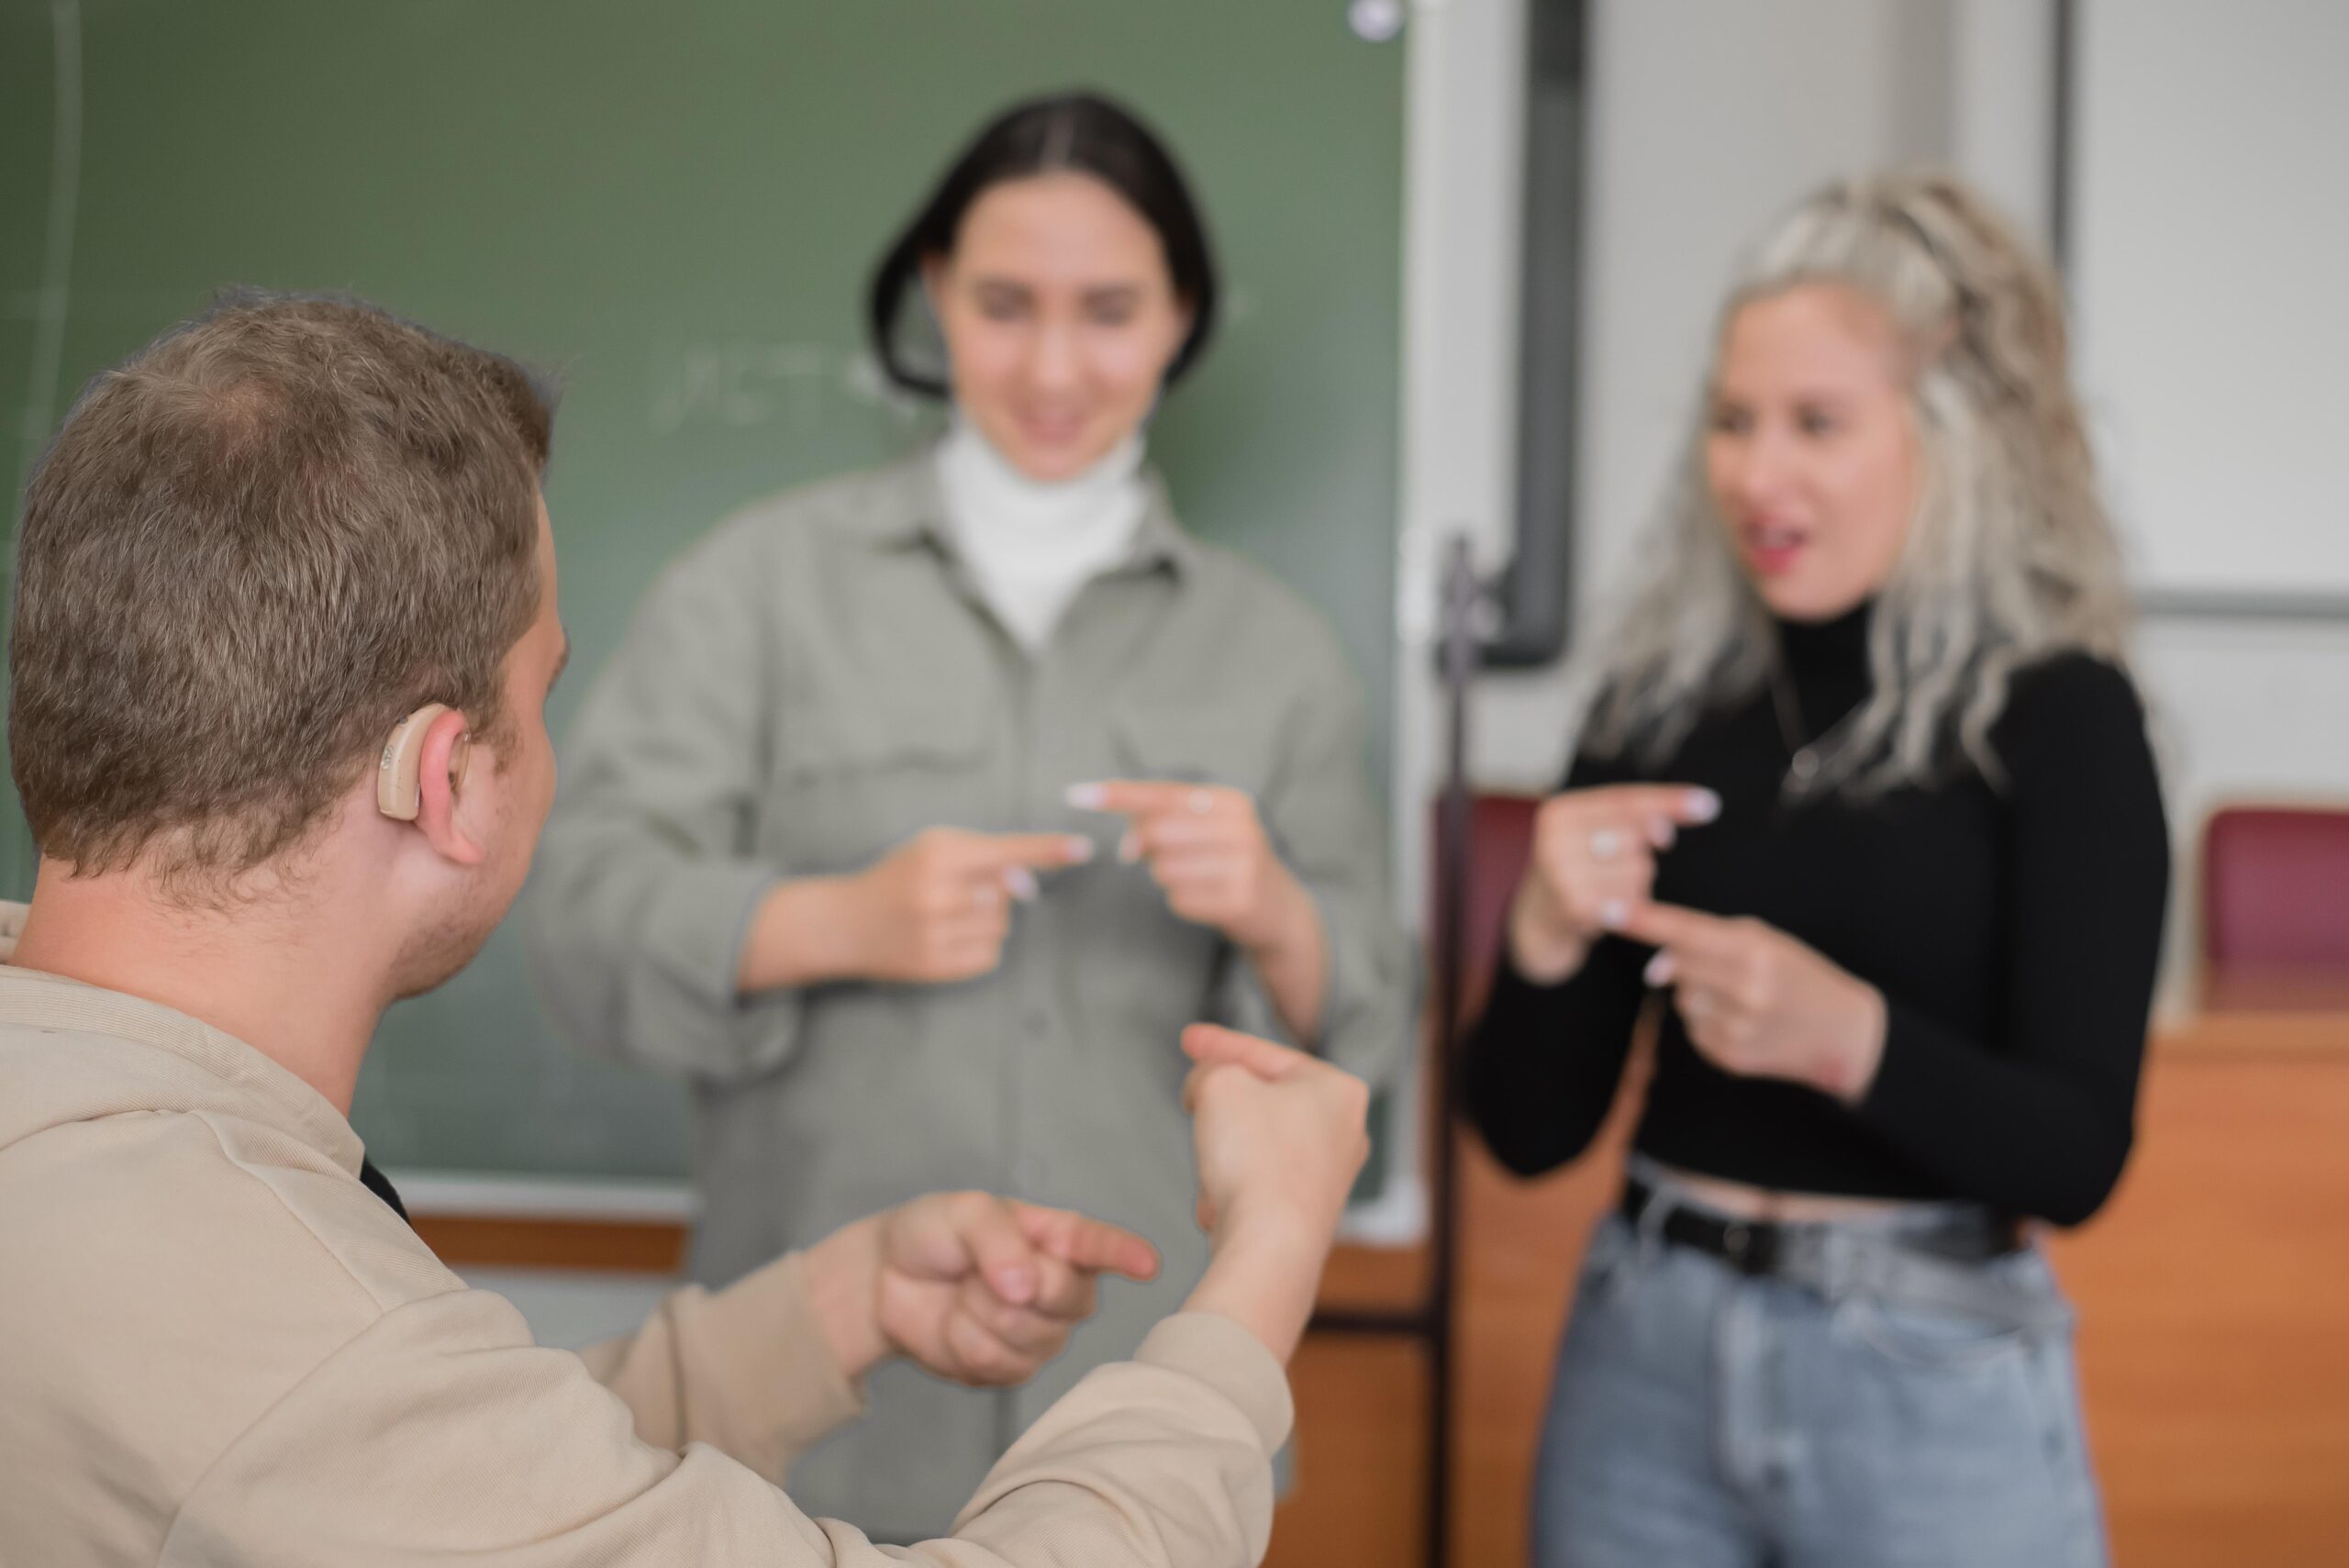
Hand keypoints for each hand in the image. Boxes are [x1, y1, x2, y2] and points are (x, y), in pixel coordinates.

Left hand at [808, 1192, 1159, 1386]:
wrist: (887, 1280)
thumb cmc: (934, 1233)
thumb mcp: (963, 1213)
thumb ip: (998, 1239)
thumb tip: (1025, 1286)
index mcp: (1060, 1239)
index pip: (1101, 1247)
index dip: (1126, 1255)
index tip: (1149, 1264)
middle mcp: (1064, 1287)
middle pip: (1068, 1298)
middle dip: (1015, 1286)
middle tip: (976, 1270)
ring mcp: (1043, 1333)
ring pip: (1032, 1337)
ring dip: (981, 1315)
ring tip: (963, 1293)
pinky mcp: (1014, 1370)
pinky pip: (1002, 1367)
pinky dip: (966, 1346)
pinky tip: (956, 1326)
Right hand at [844, 827, 1095, 984]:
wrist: (846, 922)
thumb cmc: (899, 878)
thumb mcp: (932, 849)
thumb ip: (983, 857)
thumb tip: (1029, 884)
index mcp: (936, 854)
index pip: (1005, 850)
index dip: (1047, 849)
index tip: (1083, 848)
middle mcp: (937, 893)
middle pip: (1008, 892)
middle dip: (995, 891)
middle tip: (958, 891)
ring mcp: (935, 933)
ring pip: (1001, 925)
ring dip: (987, 919)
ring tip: (947, 915)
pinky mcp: (936, 967)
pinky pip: (990, 955)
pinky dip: (979, 945)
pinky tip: (947, 937)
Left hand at [1067, 781, 1312, 956]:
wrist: (1281, 913)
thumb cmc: (1228, 864)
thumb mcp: (1205, 832)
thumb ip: (1161, 824)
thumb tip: (1127, 845)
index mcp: (1230, 802)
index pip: (1162, 793)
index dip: (1117, 794)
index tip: (1074, 794)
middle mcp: (1241, 828)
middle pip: (1156, 832)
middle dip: (1146, 850)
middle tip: (1162, 860)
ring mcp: (1244, 865)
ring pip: (1163, 869)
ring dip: (1166, 879)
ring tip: (1198, 880)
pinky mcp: (1240, 901)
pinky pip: (1178, 900)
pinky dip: (1181, 902)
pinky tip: (1206, 900)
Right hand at [1175, 1025, 1368, 1361]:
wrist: (1269, 1250)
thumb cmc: (1256, 1163)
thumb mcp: (1219, 1084)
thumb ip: (1210, 1068)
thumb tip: (1206, 1088)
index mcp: (1338, 1089)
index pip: (1265, 1053)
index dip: (1218, 1043)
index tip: (1188, 1040)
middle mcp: (1345, 1132)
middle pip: (1260, 1101)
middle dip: (1221, 1110)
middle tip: (1196, 1107)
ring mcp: (1328, 1176)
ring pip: (1250, 1146)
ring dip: (1221, 1155)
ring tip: (1217, 1173)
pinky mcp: (1306, 1211)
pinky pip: (1251, 1186)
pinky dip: (1229, 1190)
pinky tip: (1223, 1207)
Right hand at [1509, 784, 1720, 980]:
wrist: (1539, 919)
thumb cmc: (1577, 867)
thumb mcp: (1595, 832)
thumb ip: (1633, 820)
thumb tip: (1672, 826)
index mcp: (1559, 812)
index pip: (1624, 801)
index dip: (1668, 801)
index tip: (1710, 805)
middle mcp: (1553, 840)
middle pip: (1635, 838)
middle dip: (1638, 852)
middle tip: (1608, 866)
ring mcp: (1562, 876)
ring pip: (1638, 870)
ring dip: (1635, 883)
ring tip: (1603, 889)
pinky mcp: (1576, 908)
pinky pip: (1632, 901)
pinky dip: (1629, 905)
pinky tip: (1605, 908)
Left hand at [1619, 902, 1885, 1102]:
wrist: (1841, 1032)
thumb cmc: (1797, 974)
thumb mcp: (1766, 942)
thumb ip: (1709, 942)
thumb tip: (1655, 969)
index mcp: (1755, 952)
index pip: (1688, 932)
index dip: (1645, 921)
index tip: (1608, 911)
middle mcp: (1745, 990)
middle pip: (1676, 967)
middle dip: (1684, 962)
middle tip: (1720, 965)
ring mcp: (1737, 1028)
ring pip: (1683, 1000)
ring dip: (1699, 994)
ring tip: (1741, 998)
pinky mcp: (1729, 1058)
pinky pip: (1694, 1030)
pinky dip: (1709, 1022)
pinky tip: (1742, 1022)